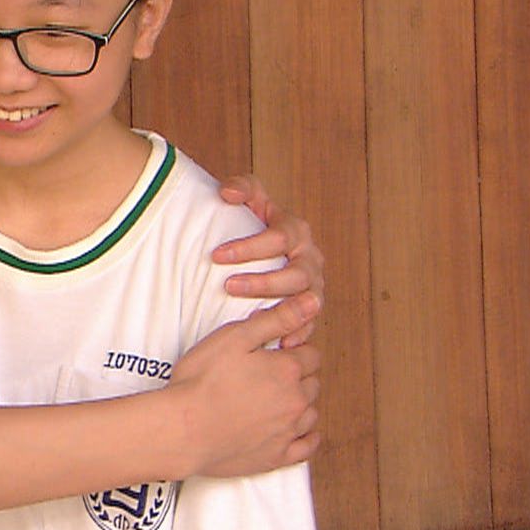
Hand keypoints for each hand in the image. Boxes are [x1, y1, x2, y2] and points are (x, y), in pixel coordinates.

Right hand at [168, 295, 322, 477]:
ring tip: (273, 398)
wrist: (182, 429)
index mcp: (287, 370)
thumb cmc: (201, 381)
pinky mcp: (278, 456)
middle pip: (312, 382)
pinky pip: (307, 446)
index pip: (310, 354)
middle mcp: (295, 401)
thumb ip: (277, 319)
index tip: (275, 351)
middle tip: (269, 373)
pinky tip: (293, 430)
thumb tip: (312, 301)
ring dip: (299, 403)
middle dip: (297, 375)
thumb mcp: (235, 337)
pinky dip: (305, 437)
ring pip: (310, 412)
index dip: (292, 349)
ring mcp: (288, 431)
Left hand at [213, 175, 324, 346]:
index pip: (279, 238)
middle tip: (227, 286)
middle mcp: (310, 259)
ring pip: (304, 303)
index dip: (249, 247)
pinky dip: (295, 335)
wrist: (263, 250)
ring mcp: (313, 287)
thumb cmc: (253, 222)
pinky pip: (308, 326)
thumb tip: (226, 193)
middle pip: (295, 274)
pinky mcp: (310, 310)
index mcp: (297, 230)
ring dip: (276, 310)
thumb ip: (241, 187)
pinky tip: (275, 342)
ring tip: (247, 316)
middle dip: (261, 282)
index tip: (216, 255)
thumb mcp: (249, 198)